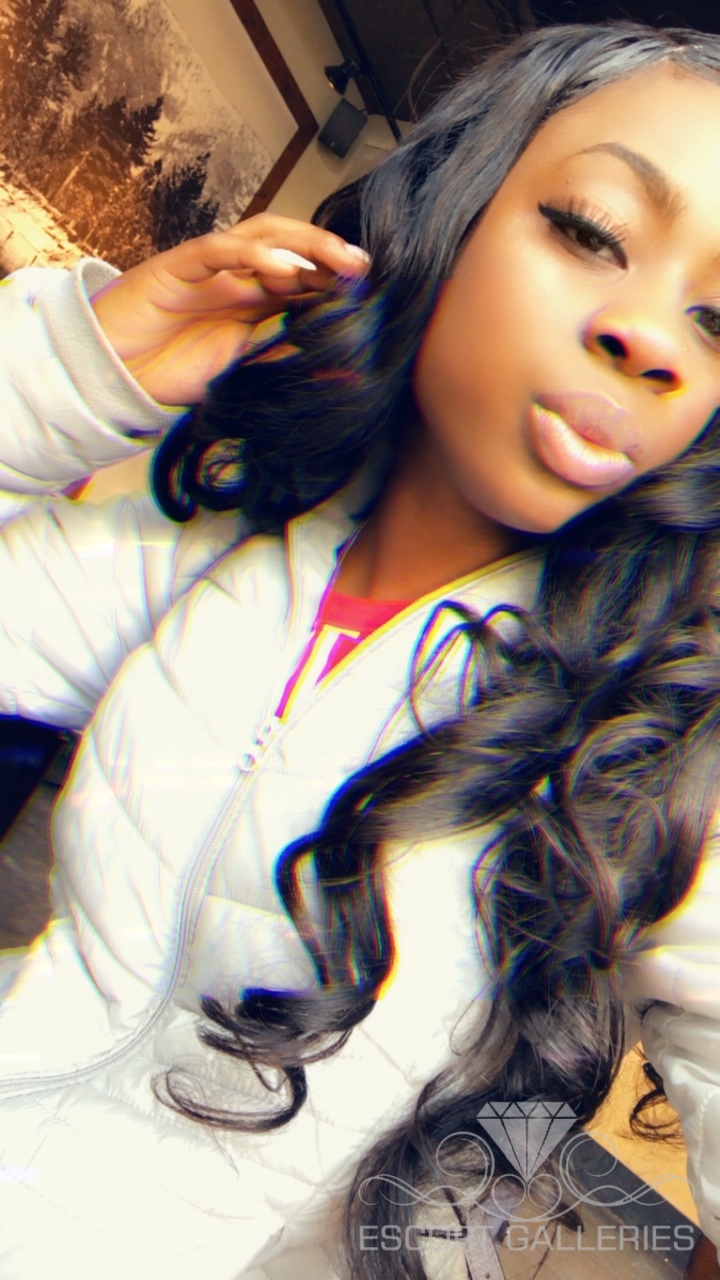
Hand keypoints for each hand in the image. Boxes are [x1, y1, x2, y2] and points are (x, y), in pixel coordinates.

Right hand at [90, 214, 369, 405]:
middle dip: (328, 251)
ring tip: (337, 260)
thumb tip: (346, 372)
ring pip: (260, 236)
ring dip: (302, 245)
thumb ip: (287, 362)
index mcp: (252, 297)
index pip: (302, 273)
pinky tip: (284, 269)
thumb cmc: (174, 373)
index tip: (374, 289)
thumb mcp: (245, 372)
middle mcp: (234, 274)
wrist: (113, 377)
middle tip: (364, 267)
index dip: (336, 275)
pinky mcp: (176, 268)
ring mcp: (206, 267)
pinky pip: (217, 250)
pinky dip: (252, 254)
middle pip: (289, 244)